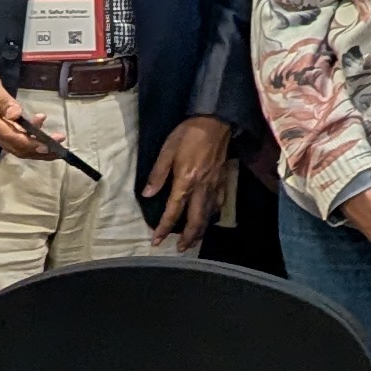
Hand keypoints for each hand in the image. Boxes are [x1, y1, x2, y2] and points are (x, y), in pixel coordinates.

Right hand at [0, 65, 54, 159]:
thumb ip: (3, 101)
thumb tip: (16, 114)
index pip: (14, 139)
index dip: (33, 144)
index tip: (51, 144)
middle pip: (17, 148)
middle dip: (40, 150)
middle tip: (61, 147)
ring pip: (16, 145)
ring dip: (36, 145)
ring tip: (56, 138)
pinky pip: (12, 137)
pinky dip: (28, 136)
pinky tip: (39, 124)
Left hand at [143, 116, 234, 249]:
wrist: (215, 122)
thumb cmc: (189, 134)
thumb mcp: (167, 150)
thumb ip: (158, 174)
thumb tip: (147, 194)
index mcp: (186, 181)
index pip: (173, 210)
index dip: (164, 227)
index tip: (157, 240)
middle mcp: (202, 188)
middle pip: (195, 220)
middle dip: (188, 237)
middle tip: (180, 249)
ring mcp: (215, 186)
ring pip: (209, 215)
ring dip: (200, 231)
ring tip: (193, 240)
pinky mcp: (223, 181)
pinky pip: (219, 204)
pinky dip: (213, 216)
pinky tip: (209, 218)